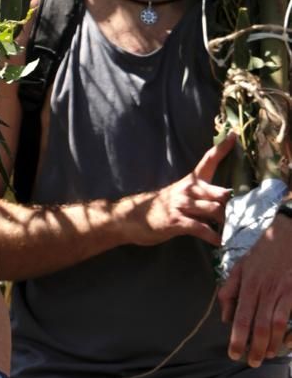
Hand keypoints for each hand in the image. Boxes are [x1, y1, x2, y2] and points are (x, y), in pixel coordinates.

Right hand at [121, 133, 235, 247]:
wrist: (133, 218)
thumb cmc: (161, 207)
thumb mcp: (180, 196)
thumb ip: (201, 196)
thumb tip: (225, 201)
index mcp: (190, 181)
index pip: (208, 160)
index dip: (222, 148)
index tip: (234, 135)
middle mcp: (187, 189)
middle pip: (220, 192)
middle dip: (233, 206)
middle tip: (243, 217)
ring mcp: (182, 204)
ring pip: (214, 210)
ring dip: (225, 223)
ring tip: (232, 232)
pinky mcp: (177, 220)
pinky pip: (201, 228)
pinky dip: (212, 236)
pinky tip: (219, 242)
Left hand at [219, 207, 291, 365]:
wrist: (289, 232)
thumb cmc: (263, 252)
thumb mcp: (239, 266)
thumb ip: (229, 291)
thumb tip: (224, 318)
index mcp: (248, 284)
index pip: (240, 318)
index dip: (237, 339)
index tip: (234, 355)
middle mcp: (265, 289)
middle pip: (259, 326)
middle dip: (255, 348)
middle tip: (252, 363)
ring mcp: (284, 291)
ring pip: (277, 324)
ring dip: (272, 344)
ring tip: (267, 356)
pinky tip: (287, 342)